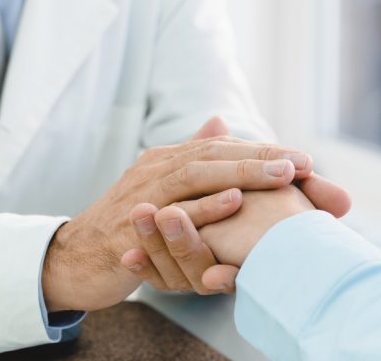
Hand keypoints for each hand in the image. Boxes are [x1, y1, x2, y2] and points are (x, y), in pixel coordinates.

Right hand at [41, 117, 314, 311]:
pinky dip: (204, 207)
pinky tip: (234, 202)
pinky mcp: (129, 229)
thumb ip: (193, 157)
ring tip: (282, 175)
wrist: (75, 259)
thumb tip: (221, 121)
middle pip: (212, 155)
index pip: (220, 148)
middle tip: (304, 164)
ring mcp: (139, 198)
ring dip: (241, 173)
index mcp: (165, 160)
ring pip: (194, 176)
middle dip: (261, 157)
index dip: (263, 151)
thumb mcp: (162, 188)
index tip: (305, 159)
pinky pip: (170, 216)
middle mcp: (153, 171)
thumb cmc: (128, 225)